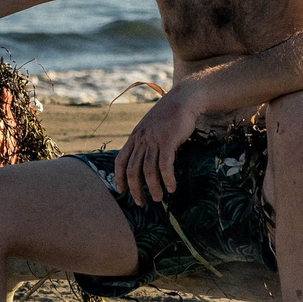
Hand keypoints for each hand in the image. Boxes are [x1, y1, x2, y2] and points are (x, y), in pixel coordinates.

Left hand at [114, 83, 201, 206]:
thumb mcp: (151, 127)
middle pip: (132, 169)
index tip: (121, 191)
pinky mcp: (168, 141)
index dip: (119, 178)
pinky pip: (165, 165)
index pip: (120, 161)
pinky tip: (171, 188)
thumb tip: (143, 159)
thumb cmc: (169, 115)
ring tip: (157, 198)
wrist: (184, 99)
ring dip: (152, 187)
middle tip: (140, 202)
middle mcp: (141, 140)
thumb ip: (145, 141)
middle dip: (134, 189)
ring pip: (148, 170)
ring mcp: (154, 140)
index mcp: (135, 137)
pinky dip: (167, 179)